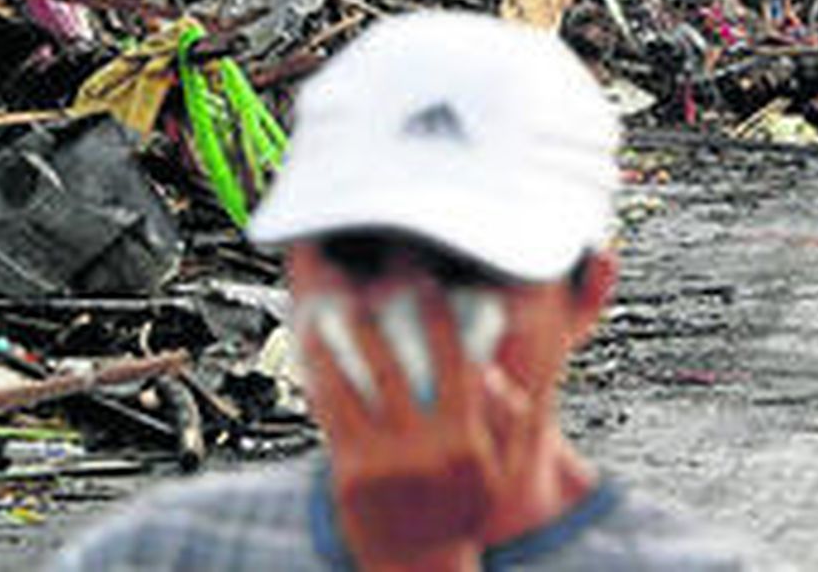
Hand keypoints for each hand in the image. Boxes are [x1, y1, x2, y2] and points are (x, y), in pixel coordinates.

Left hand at [300, 283, 522, 569]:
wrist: (419, 565)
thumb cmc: (460, 510)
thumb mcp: (497, 472)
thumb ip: (505, 423)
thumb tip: (494, 372)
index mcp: (465, 442)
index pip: (454, 366)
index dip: (441, 319)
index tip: (430, 280)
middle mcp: (425, 450)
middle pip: (398, 366)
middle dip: (384, 315)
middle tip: (372, 275)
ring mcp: (385, 462)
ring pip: (356, 385)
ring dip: (343, 337)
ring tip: (332, 300)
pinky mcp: (351, 473)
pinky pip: (332, 412)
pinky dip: (321, 374)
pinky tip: (312, 347)